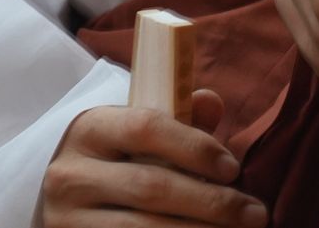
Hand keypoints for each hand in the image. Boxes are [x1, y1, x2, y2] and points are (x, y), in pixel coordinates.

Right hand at [35, 91, 268, 226]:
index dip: (195, 148)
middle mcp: (70, 174)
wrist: (63, 204)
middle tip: (256, 214)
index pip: (146, 128)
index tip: (234, 168)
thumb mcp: (134, 135)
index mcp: (89, 129)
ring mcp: (67, 218)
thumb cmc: (114, 163)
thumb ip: (176, 119)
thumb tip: (212, 103)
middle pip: (151, 187)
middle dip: (212, 203)